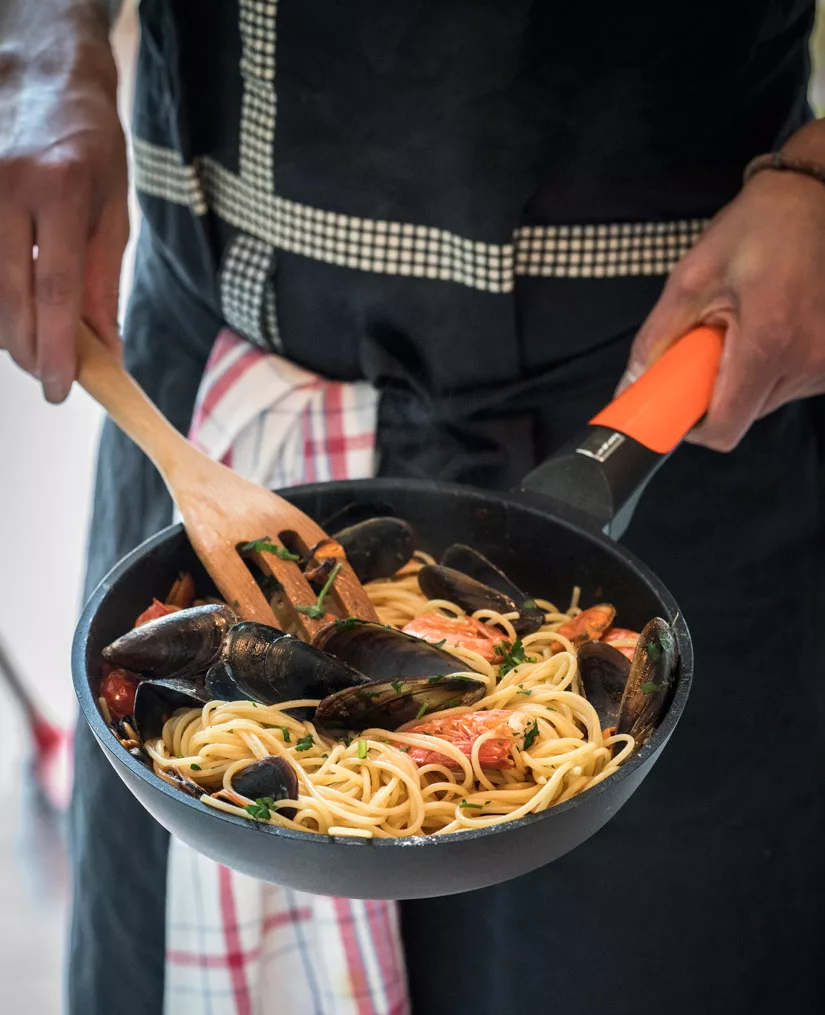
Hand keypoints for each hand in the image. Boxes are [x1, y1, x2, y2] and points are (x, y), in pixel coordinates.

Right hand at [0, 7, 127, 402]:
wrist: (43, 77)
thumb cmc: (89, 148)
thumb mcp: (113, 212)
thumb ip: (103, 282)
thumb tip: (104, 349)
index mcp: (58, 190)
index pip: (55, 288)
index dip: (56, 346)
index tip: (60, 387)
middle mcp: (6, 187)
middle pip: (8, 295)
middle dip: (28, 348)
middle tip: (48, 374)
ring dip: (7, 329)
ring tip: (34, 345)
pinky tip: (12, 310)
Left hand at [620, 167, 824, 450]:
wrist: (817, 197)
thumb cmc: (756, 229)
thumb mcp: (692, 277)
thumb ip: (658, 337)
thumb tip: (630, 384)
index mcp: (768, 343)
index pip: (725, 428)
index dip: (693, 426)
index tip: (677, 405)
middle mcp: (807, 362)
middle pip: (744, 416)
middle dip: (716, 393)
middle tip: (708, 347)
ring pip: (767, 402)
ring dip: (744, 379)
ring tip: (742, 328)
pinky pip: (790, 385)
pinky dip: (770, 369)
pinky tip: (768, 328)